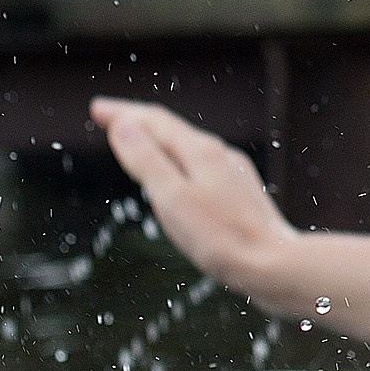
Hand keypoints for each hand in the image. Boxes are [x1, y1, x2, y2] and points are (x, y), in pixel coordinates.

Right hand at [90, 97, 295, 287]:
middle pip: (172, 129)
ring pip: (188, 146)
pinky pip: (200, 164)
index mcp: (201, 152)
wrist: (272, 263)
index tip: (96, 107)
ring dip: (157, 138)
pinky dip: (176, 158)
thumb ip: (147, 161)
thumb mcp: (172, 198)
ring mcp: (232, 172)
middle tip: (107, 115)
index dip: (123, 113)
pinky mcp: (238, 192)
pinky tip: (177, 171)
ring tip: (136, 137)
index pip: (155, 121)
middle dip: (137, 121)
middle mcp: (220, 155)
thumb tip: (123, 126)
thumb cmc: (219, 237)